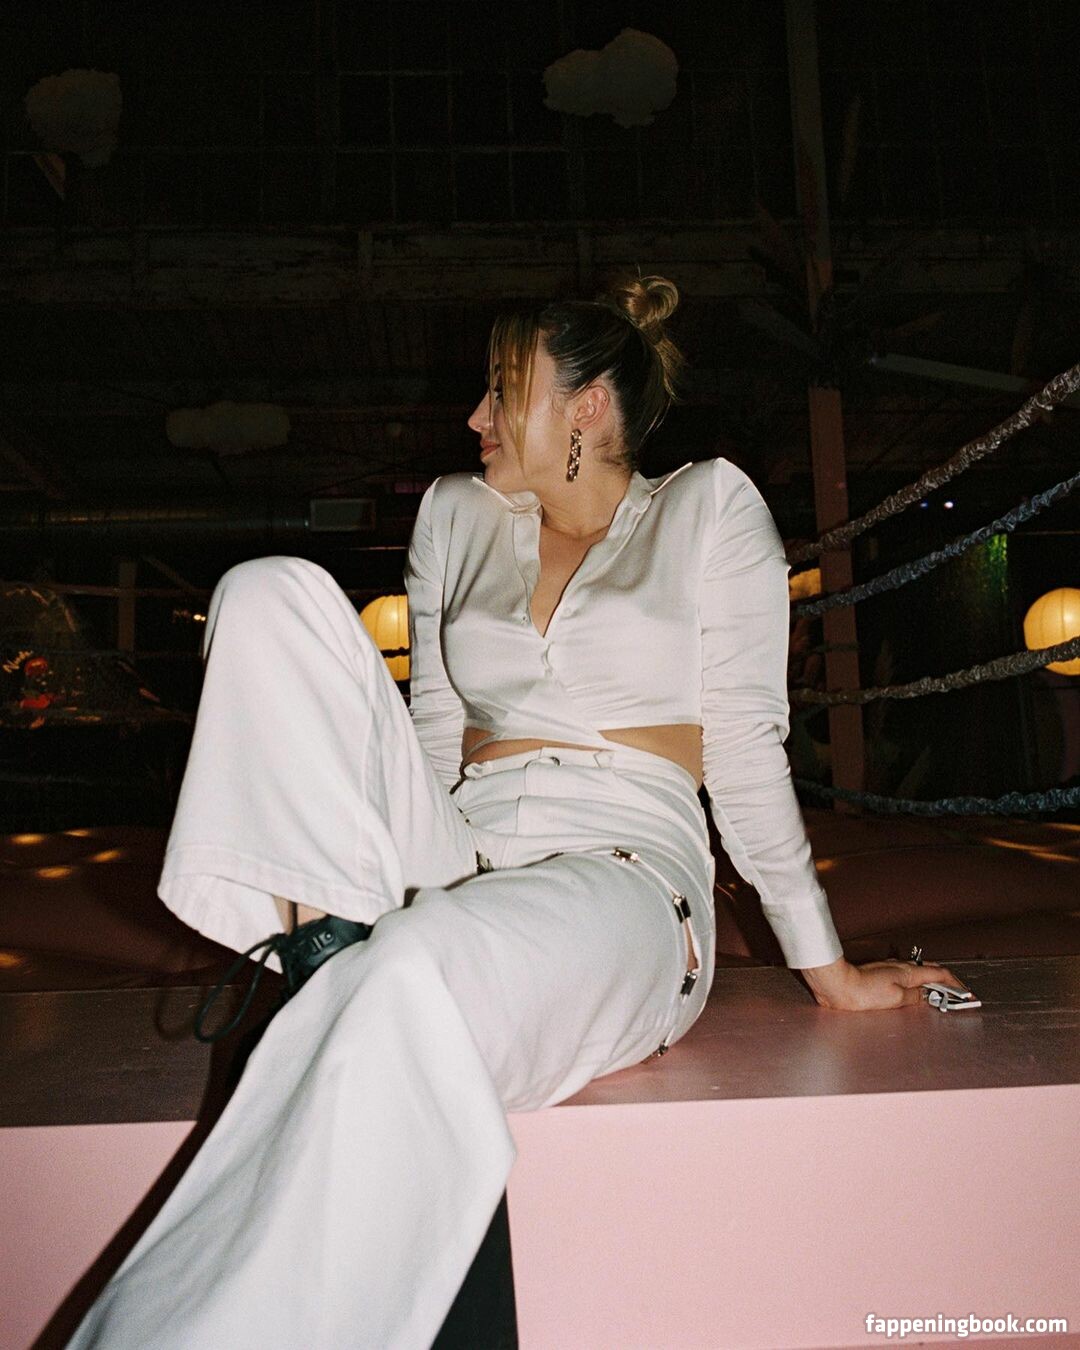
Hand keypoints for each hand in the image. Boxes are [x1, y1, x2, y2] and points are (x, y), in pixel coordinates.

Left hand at [799, 954, 967, 1010]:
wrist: (838, 985)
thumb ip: (914, 997)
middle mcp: (901, 967)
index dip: (955, 984)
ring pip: (918, 972)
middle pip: (930, 971)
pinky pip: (906, 976)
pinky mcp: (880, 974)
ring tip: (939, 994)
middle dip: (947, 981)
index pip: (939, 975)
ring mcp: (890, 969)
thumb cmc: (862, 993)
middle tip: (956, 993)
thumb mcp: (895, 999)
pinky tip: (914, 990)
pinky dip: (917, 982)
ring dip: (932, 981)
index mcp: (908, 973)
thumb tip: (925, 996)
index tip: (966, 993)